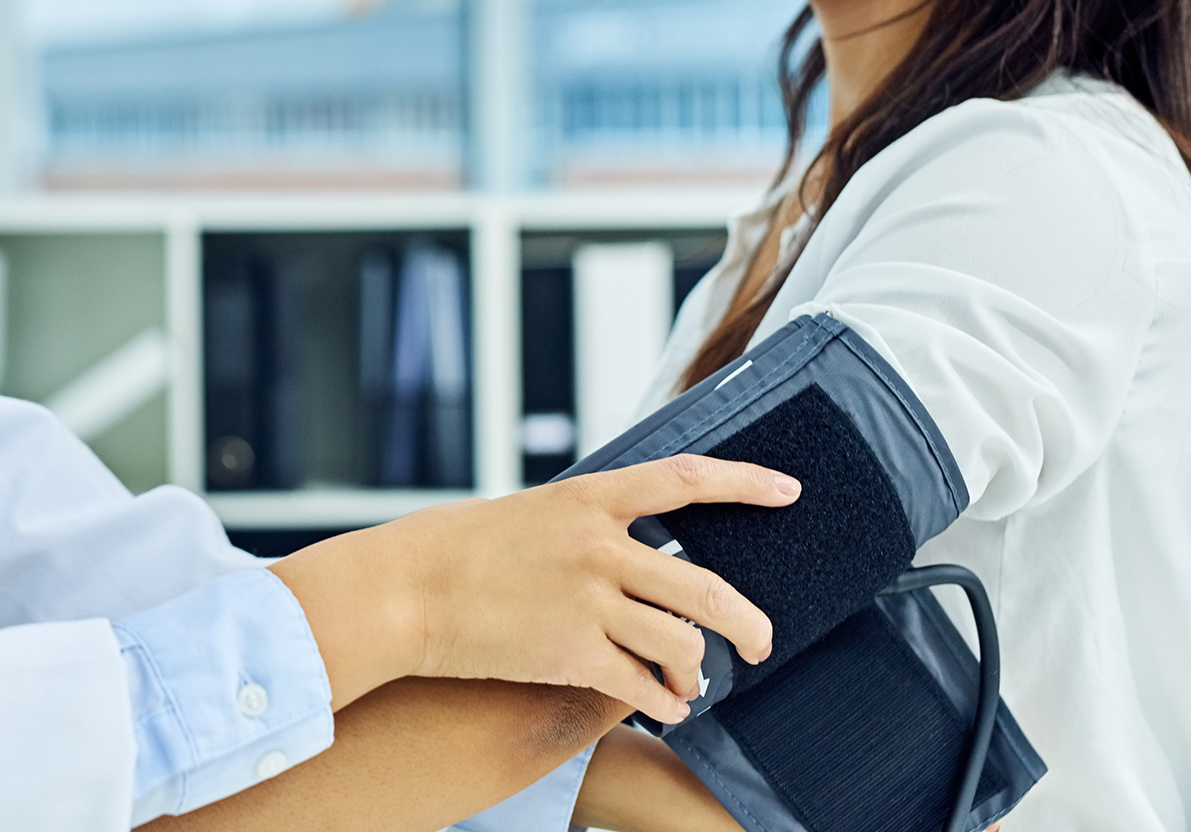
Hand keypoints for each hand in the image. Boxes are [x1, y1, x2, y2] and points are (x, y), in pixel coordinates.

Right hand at [269, 455, 797, 723]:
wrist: (404, 589)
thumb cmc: (456, 548)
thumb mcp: (528, 514)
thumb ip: (584, 525)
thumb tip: (630, 547)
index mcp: (588, 498)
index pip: (685, 481)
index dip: (745, 483)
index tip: (787, 491)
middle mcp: (599, 546)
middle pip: (706, 588)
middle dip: (748, 623)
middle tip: (762, 640)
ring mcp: (588, 601)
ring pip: (683, 643)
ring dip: (699, 672)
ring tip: (694, 685)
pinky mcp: (571, 653)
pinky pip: (643, 686)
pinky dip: (665, 704)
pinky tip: (667, 710)